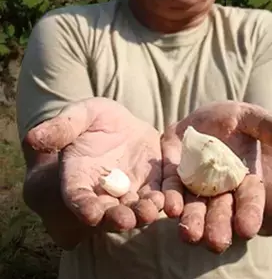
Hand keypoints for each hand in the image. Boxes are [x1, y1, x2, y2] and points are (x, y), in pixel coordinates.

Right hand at [24, 97, 163, 231]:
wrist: (123, 123)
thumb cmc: (94, 119)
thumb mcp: (79, 115)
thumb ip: (61, 127)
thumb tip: (33, 138)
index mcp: (78, 176)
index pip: (77, 196)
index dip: (82, 206)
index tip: (90, 215)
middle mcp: (103, 191)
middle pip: (108, 210)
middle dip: (116, 217)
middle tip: (126, 221)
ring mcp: (130, 191)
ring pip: (136, 208)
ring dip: (143, 213)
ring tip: (151, 212)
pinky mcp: (154, 185)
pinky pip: (161, 196)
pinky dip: (167, 201)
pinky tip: (173, 204)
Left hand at [160, 101, 271, 252]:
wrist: (199, 117)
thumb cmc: (231, 119)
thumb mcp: (249, 116)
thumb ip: (267, 125)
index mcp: (245, 177)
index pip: (250, 199)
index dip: (250, 214)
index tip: (247, 230)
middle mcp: (220, 188)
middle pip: (221, 211)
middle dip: (218, 226)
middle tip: (216, 244)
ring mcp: (194, 186)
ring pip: (194, 208)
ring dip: (192, 221)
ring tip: (189, 235)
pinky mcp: (171, 178)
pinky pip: (170, 191)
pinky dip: (169, 200)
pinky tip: (170, 208)